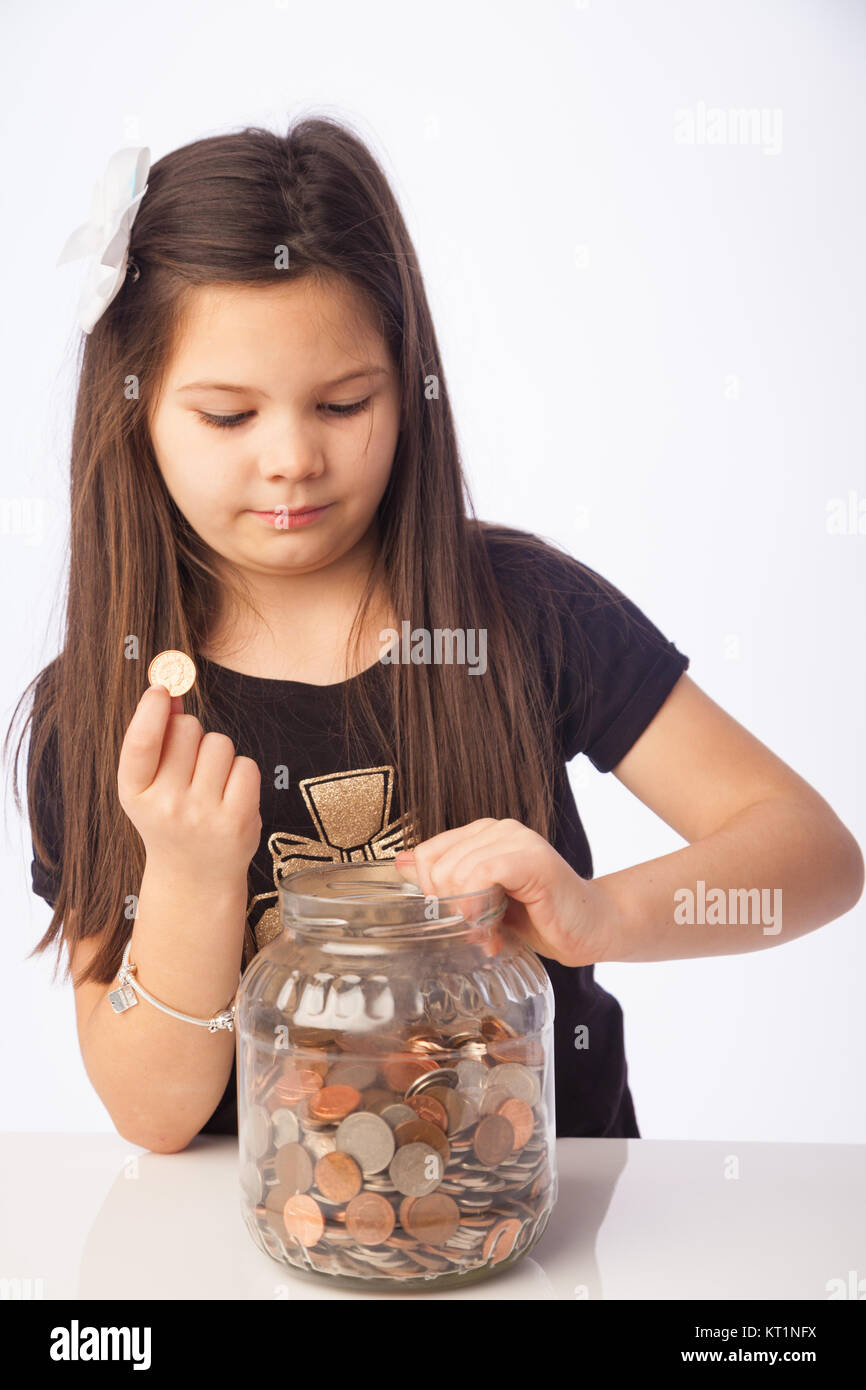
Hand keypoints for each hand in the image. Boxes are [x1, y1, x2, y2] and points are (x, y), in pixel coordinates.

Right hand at [117, 684, 261, 882]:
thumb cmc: (170, 818)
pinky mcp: (237, 820)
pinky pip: (246, 765)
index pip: (140, 743)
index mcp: (134, 793)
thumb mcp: (149, 785)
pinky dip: (241, 773)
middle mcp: (165, 805)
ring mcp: (203, 814)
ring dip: (218, 754)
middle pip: (187, 729)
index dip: (150, 711)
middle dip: (191, 734)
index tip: (161, 690)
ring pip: (219, 743)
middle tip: (189, 767)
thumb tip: (170, 692)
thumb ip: (156, 738)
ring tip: (210, 785)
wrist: (195, 876)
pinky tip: (230, 795)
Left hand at [393, 818, 612, 966]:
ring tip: (490, 934)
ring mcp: (515, 838)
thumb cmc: (537, 918)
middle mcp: (497, 828)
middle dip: (450, 909)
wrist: (588, 929)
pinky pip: (480, 876)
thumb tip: (400, 863)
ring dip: (468, 916)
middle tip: (477, 934)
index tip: (457, 922)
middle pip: (436, 866)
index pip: (426, 855)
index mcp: (481, 834)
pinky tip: (493, 928)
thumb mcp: (480, 903)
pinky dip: (479, 908)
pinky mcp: (531, 857)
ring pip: (455, 872)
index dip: (433, 895)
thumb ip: (446, 882)